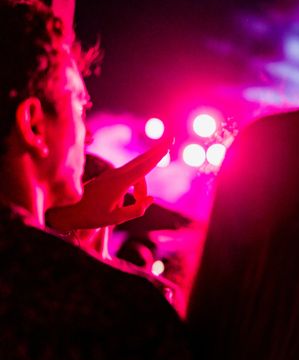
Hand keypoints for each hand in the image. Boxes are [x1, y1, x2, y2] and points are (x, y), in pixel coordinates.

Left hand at [47, 138, 170, 230]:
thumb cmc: (89, 216)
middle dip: (157, 151)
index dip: (159, 155)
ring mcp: (112, 175)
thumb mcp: (115, 219)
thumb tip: (151, 199)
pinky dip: (137, 186)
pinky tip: (135, 198)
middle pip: (142, 160)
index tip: (169, 143)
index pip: (144, 166)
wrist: (66, 212)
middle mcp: (117, 174)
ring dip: (143, 186)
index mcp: (119, 183)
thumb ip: (136, 210)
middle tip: (171, 140)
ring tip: (139, 202)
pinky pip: (130, 177)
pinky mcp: (109, 178)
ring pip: (137, 173)